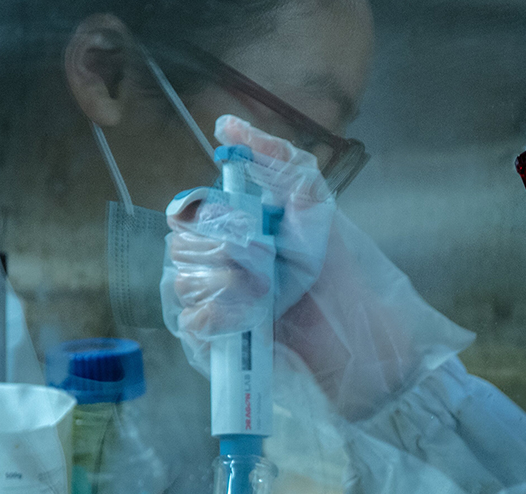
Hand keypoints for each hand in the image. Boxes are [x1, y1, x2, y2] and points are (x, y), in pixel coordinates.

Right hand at [162, 115, 472, 419]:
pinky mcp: (212, 338)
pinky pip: (191, 322)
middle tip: (266, 261)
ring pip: (183, 282)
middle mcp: (209, 260)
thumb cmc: (327, 261)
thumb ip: (274, 156)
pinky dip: (220, 318)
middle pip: (180, 246)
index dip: (204, 214)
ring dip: (227, 285)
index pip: (183, 211)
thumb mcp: (309, 197)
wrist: (345, 322)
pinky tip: (250, 317)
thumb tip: (225, 124)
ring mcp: (207, 299)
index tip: (243, 223)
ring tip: (266, 293)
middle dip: (224, 252)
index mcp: (224, 227)